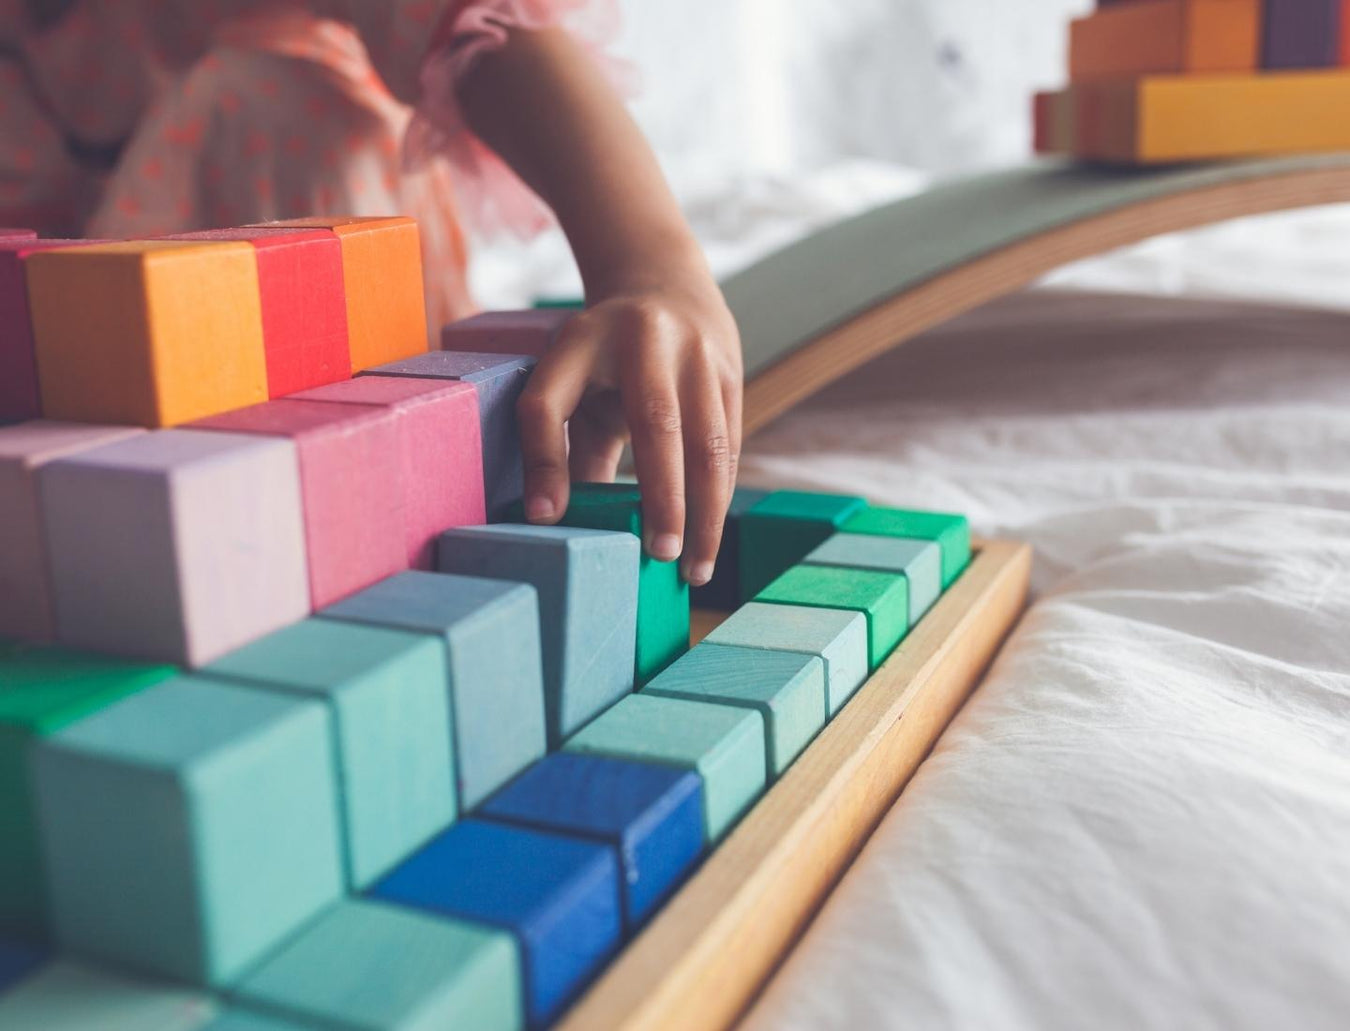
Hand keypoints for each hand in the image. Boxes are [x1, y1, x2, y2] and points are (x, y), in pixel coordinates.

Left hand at [517, 271, 742, 586]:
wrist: (666, 287)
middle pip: (656, 423)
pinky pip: (729, 446)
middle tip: (660, 555)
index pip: (550, 402)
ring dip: (707, 511)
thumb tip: (551, 519)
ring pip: (710, 441)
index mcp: (583, 339)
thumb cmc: (603, 356)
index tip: (546, 517)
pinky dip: (720, 496)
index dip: (545, 458)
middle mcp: (647, 339)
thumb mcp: (570, 380)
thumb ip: (560, 443)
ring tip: (695, 568)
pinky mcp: (731, 375)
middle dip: (663, 496)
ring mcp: (699, 353)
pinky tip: (708, 539)